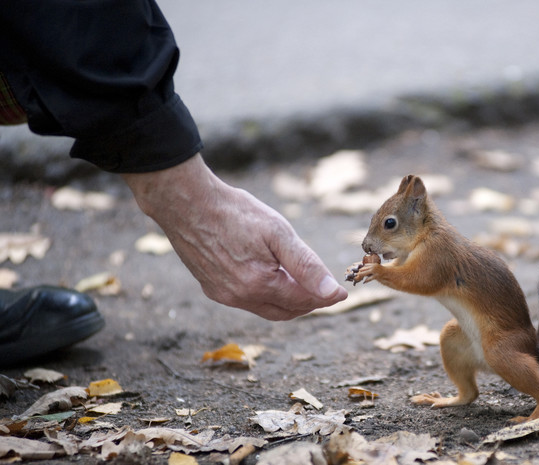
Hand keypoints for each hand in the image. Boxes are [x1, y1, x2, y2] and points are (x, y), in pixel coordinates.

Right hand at [121, 154, 346, 319]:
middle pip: (286, 311)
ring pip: (266, 309)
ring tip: (304, 286)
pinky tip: (273, 281)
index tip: (342, 292)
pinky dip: (267, 297)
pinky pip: (247, 301)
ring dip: (288, 301)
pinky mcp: (212, 288)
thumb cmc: (234, 212)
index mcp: (259, 285)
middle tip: (327, 291)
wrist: (186, 202)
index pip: (303, 301)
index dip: (326, 297)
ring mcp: (223, 295)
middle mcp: (239, 297)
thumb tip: (332, 292)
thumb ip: (307, 265)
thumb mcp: (278, 233)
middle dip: (309, 303)